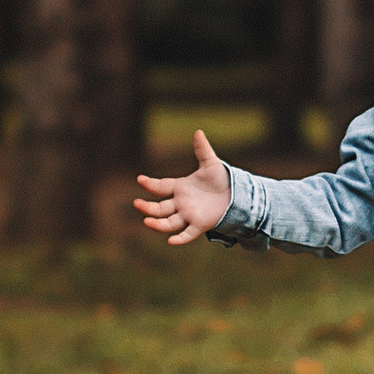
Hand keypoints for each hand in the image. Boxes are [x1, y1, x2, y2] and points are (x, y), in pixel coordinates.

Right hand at [133, 129, 232, 244]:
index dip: (150, 184)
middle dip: (147, 207)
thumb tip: (198, 131)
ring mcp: (188, 215)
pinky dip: (180, 238)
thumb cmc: (221, 179)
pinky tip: (171, 241)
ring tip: (146, 221)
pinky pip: (187, 234)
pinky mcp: (200, 224)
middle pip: (160, 208)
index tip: (140, 179)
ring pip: (168, 222)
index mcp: (180, 187)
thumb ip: (202, 149)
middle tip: (137, 203)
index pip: (161, 187)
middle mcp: (181, 203)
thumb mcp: (211, 163)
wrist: (237, 194)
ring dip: (157, 223)